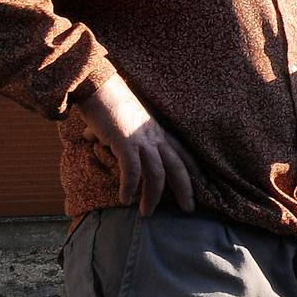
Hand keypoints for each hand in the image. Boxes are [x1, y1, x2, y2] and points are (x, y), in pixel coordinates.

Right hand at [74, 74, 194, 215]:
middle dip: (186, 190)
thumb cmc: (105, 100)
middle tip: (188, 209)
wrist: (96, 84)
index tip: (203, 184)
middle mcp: (154, 136)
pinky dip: (130, 187)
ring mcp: (141, 139)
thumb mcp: (119, 119)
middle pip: (178, 167)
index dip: (194, 169)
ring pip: (156, 174)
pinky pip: (132, 171)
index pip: (182, 152)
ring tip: (146, 212)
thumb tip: (93, 138)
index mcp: (157, 130)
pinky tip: (125, 200)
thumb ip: (113, 132)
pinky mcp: (125, 142)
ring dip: (152, 197)